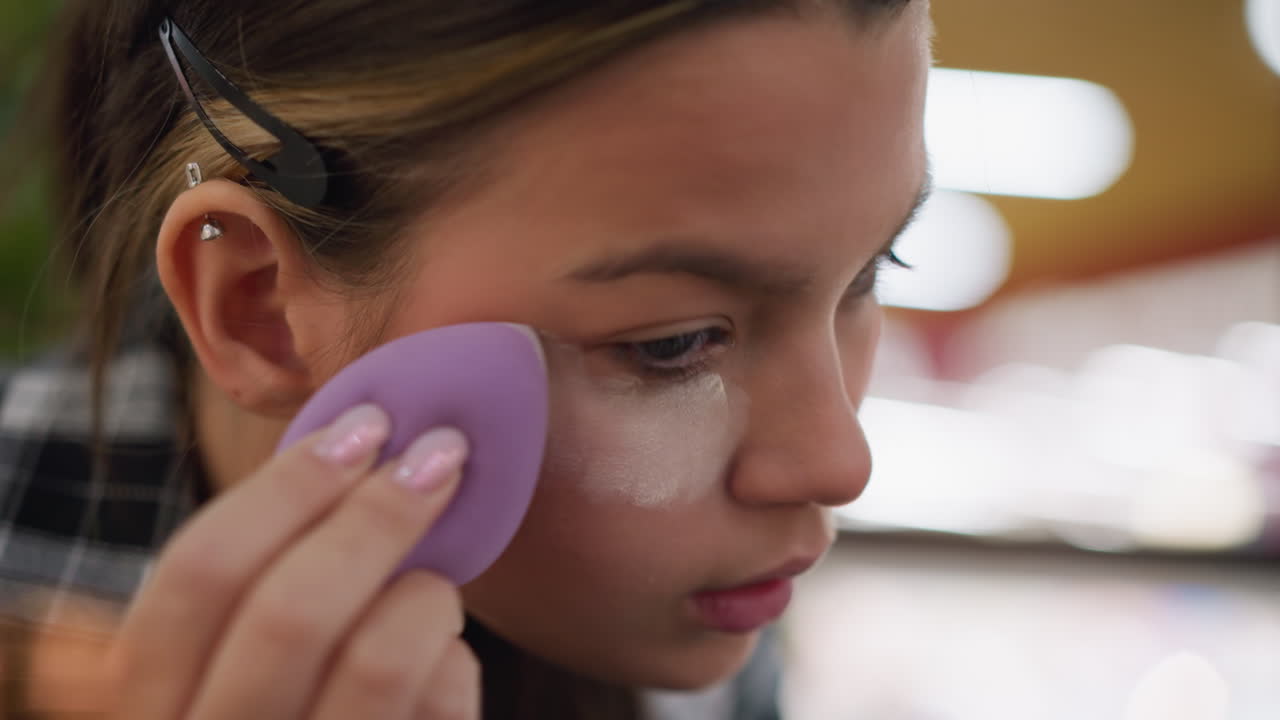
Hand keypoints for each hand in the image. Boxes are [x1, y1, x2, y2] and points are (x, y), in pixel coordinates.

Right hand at [105, 405, 477, 719]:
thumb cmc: (297, 705)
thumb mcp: (241, 661)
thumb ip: (267, 578)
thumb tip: (358, 441)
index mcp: (157, 703)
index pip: (194, 575)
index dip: (286, 485)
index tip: (365, 426)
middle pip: (288, 610)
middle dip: (378, 513)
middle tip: (441, 454)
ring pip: (377, 656)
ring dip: (425, 592)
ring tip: (434, 586)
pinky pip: (440, 706)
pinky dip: (456, 660)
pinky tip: (445, 660)